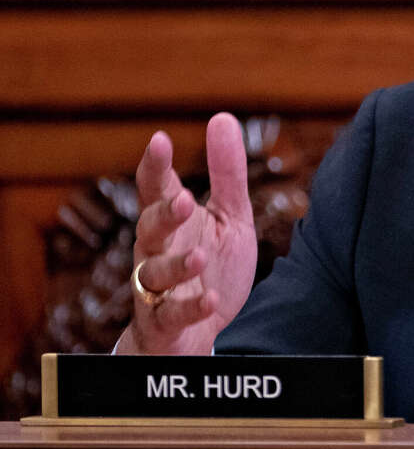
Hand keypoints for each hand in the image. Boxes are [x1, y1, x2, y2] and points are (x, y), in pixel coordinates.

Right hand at [115, 112, 257, 354]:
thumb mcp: (229, 217)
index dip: (155, 165)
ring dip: (176, 265)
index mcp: (171, 221)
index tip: (159, 140)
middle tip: (182, 199)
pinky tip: (210, 299)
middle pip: (149, 228)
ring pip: (153, 274)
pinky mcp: (166, 323)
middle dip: (163, 215)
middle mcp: (157, 251)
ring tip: (199, 257)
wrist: (201, 332)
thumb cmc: (211, 266)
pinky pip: (171, 316)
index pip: (155, 189)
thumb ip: (226, 174)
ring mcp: (156, 289)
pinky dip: (189, 307)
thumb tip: (221, 117)